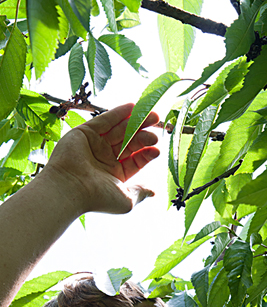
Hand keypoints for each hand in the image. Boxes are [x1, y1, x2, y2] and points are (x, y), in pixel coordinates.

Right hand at [44, 103, 159, 215]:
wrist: (70, 188)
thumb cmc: (97, 198)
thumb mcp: (125, 199)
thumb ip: (140, 192)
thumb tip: (153, 192)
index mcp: (114, 174)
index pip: (135, 159)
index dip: (146, 152)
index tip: (156, 148)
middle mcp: (104, 158)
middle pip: (129, 142)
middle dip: (144, 133)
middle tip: (157, 124)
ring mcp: (95, 144)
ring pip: (119, 129)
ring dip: (135, 121)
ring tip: (152, 115)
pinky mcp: (85, 132)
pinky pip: (104, 120)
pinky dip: (118, 113)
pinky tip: (133, 108)